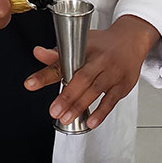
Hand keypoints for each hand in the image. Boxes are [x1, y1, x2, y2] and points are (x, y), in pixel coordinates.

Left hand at [24, 15, 159, 129]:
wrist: (132, 40)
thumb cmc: (103, 44)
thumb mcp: (80, 44)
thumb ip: (58, 54)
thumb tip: (37, 53)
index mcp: (86, 49)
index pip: (63, 62)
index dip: (46, 74)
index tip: (30, 84)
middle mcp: (101, 61)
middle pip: (82, 78)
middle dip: (66, 96)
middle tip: (53, 110)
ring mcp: (113, 73)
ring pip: (95, 90)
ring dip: (80, 105)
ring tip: (65, 118)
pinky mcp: (123, 86)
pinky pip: (111, 101)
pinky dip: (101, 112)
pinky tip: (91, 122)